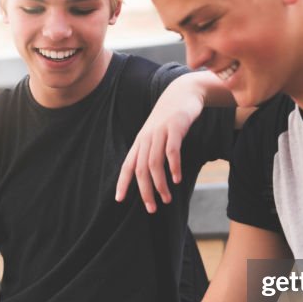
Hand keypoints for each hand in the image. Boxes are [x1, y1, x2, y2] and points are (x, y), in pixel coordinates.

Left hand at [115, 79, 204, 213]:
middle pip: (141, 169)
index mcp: (140, 142)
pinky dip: (173, 166)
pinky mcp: (175, 128)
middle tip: (151, 208)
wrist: (183, 93)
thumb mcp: (156, 135)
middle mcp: (147, 138)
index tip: (119, 200)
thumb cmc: (169, 119)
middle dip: (145, 191)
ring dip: (160, 184)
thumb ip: (151, 152)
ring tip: (166, 198)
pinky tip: (177, 179)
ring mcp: (160, 132)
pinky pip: (171, 151)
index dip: (122, 182)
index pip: (127, 165)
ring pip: (155, 163)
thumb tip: (147, 175)